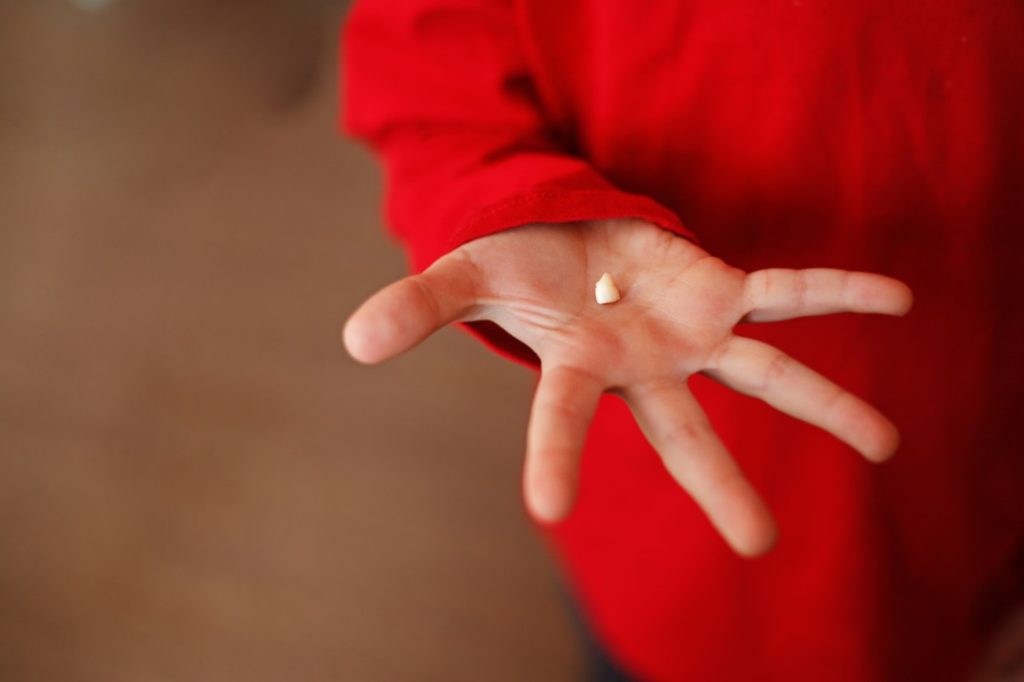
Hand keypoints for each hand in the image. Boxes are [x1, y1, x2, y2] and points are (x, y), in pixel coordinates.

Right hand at [343, 220, 911, 555]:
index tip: (546, 513)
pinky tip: (898, 297)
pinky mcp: (721, 289)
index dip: (553, 459)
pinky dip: (837, 289)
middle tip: (759, 545)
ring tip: (884, 445)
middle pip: (684, 432)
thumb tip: (352, 342)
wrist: (570, 235)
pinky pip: (784, 290)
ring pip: (761, 374)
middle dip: (719, 483)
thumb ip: (417, 307)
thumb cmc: (519, 265)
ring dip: (823, 405)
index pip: (562, 418)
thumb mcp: (463, 273)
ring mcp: (690, 333)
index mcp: (579, 367)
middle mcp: (644, 367)